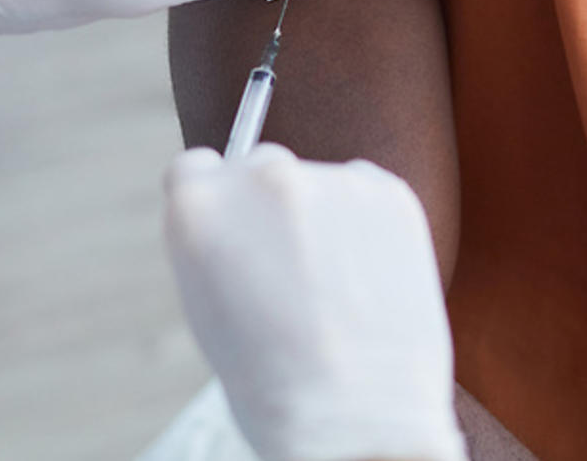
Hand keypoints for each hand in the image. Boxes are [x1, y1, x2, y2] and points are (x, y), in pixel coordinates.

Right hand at [164, 145, 466, 460]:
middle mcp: (262, 178)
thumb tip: (251, 215)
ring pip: (324, 184)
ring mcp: (330, 180)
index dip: (218, 201)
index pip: (196, 168)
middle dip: (274, 207)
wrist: (353, 419)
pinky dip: (371, 224)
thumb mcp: (211, 305)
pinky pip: (371, 194)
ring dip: (328, 218)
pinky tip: (372, 279)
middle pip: (263, 168)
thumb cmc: (273, 383)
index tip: (237, 228)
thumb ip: (224, 243)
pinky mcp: (390, 191)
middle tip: (295, 270)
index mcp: (197, 207)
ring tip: (340, 291)